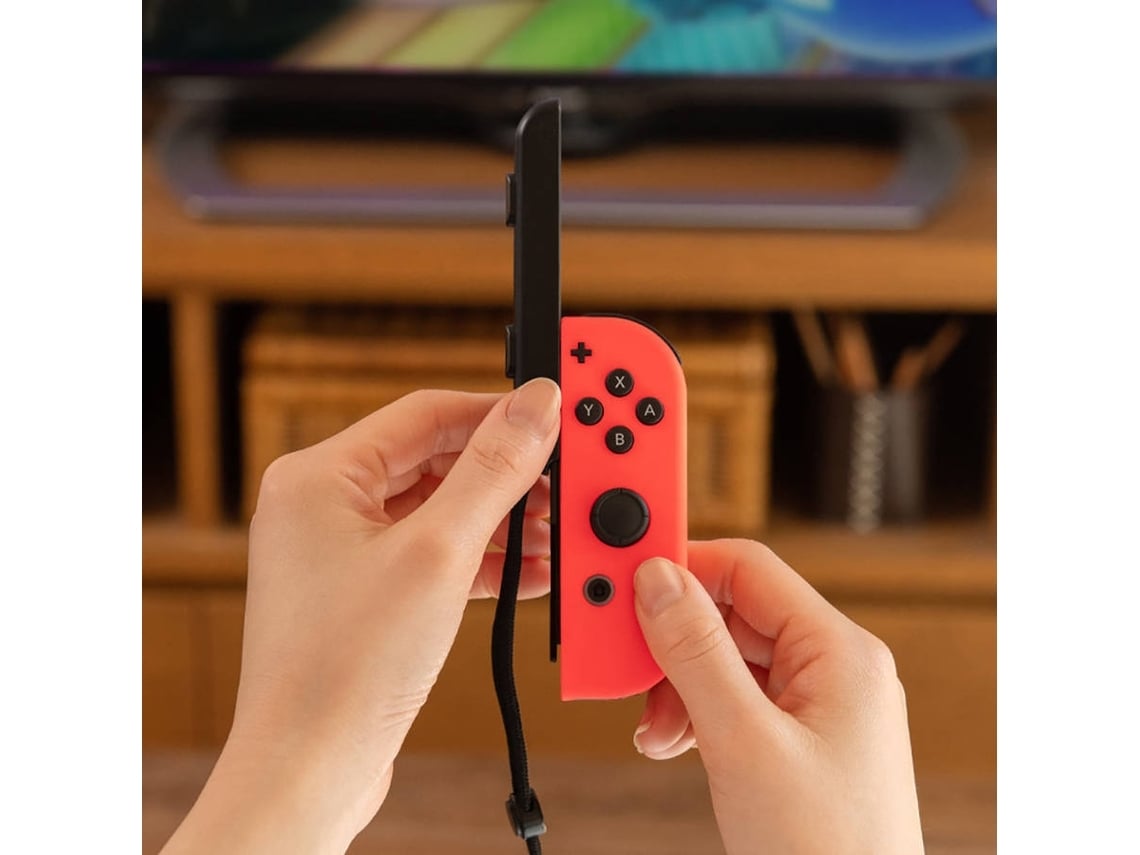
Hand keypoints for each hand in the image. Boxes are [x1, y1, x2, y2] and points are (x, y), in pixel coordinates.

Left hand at [161, 380, 560, 854]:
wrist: (309, 770)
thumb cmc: (346, 669)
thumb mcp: (439, 554)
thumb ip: (493, 472)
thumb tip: (535, 406)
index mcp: (318, 476)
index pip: (426, 413)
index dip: (497, 411)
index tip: (553, 415)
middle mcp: (321, 506)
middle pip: (434, 460)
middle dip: (505, 475)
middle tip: (561, 483)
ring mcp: (338, 552)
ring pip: (436, 509)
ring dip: (498, 521)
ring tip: (555, 533)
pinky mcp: (360, 594)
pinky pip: (430, 554)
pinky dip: (478, 560)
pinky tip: (529, 573)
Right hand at [631, 541, 924, 854]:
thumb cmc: (827, 851)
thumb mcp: (744, 743)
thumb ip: (697, 654)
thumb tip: (659, 581)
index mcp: (839, 652)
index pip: (748, 569)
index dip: (683, 567)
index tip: (626, 578)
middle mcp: (834, 670)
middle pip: (732, 615)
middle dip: (672, 644)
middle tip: (628, 669)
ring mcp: (819, 708)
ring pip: (729, 662)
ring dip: (677, 687)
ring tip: (654, 728)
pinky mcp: (800, 743)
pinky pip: (738, 702)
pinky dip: (695, 716)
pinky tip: (672, 742)